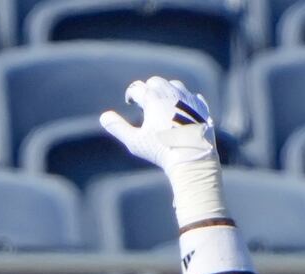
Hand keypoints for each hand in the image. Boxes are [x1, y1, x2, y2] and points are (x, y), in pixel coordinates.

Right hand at [100, 79, 223, 227]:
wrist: (192, 160)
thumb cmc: (161, 152)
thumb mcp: (135, 142)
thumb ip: (118, 128)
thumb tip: (103, 117)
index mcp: (152, 97)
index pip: (137, 89)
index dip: (131, 95)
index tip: (130, 102)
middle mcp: (170, 92)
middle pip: (155, 82)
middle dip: (148, 89)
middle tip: (146, 102)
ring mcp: (188, 98)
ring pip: (174, 86)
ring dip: (167, 91)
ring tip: (164, 104)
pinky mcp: (201, 108)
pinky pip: (193, 97)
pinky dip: (186, 101)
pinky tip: (183, 111)